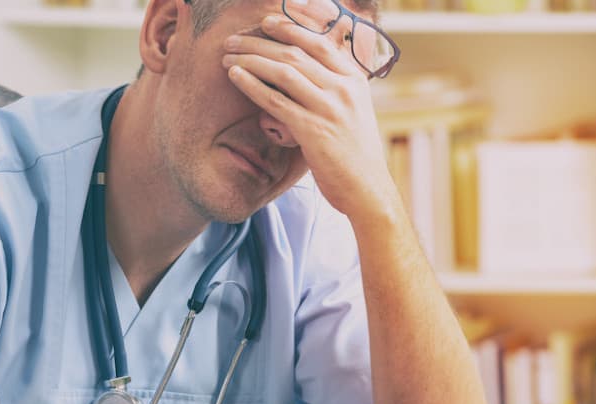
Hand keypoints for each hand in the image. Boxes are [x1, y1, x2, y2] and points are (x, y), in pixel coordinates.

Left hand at [223, 15, 400, 219]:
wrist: (368, 190)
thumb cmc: (355, 154)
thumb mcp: (353, 111)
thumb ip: (333, 89)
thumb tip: (306, 72)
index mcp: (355, 80)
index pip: (319, 42)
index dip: (290, 28)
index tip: (266, 22)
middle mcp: (343, 89)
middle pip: (295, 53)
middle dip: (260, 42)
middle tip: (234, 39)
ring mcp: (329, 108)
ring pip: (283, 72)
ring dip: (251, 59)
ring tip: (228, 54)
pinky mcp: (313, 130)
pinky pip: (276, 100)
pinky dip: (252, 85)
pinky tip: (235, 76)